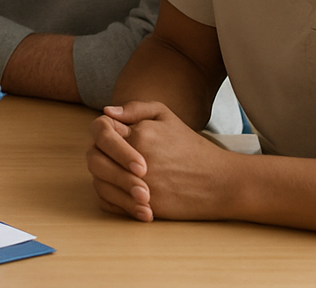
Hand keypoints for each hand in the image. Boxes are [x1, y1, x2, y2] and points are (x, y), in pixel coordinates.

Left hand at [88, 100, 232, 222]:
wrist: (221, 182)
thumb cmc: (191, 147)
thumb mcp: (165, 116)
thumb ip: (134, 109)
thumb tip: (107, 111)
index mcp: (138, 134)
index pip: (100, 130)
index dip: (104, 135)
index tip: (117, 140)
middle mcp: (136, 159)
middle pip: (94, 159)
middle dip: (101, 160)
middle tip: (117, 163)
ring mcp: (141, 185)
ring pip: (100, 183)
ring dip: (106, 181)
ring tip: (123, 180)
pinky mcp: (148, 207)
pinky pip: (113, 205)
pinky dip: (114, 200)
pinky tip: (127, 196)